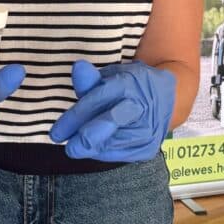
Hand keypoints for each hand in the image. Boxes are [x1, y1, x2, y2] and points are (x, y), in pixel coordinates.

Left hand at [49, 60, 175, 162]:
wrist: (168, 98)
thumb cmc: (131, 85)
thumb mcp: (112, 76)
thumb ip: (91, 79)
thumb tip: (77, 68)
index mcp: (126, 84)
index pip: (95, 102)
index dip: (72, 119)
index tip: (55, 134)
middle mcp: (138, 107)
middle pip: (107, 124)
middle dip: (83, 139)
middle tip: (68, 148)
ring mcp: (146, 130)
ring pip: (110, 145)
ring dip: (91, 148)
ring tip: (78, 145)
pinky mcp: (148, 148)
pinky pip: (119, 155)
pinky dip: (104, 153)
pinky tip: (95, 149)